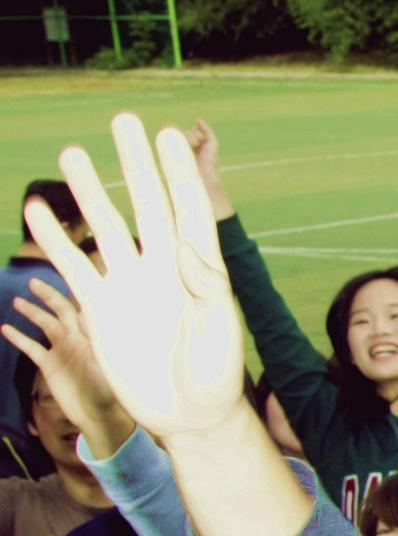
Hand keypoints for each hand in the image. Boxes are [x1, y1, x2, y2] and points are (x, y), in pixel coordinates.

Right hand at [1, 278, 136, 456]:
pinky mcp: (50, 365)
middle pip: (61, 311)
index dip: (75, 293)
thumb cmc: (110, 393)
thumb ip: (97, 344)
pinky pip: (32, 348)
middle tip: (33, 282)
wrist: (98, 416)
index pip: (84, 309)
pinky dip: (19, 338)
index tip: (66, 277)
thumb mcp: (106, 367)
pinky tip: (5, 328)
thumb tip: (88, 317)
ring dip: (32, 313)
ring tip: (18, 301)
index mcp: (93, 337)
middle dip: (48, 296)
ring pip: (45, 325)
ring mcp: (63, 351)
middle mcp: (77, 340)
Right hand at [24, 114, 246, 442]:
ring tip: (72, 153)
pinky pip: (74, 265)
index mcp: (199, 268)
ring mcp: (130, 283)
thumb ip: (209, 289)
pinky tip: (37, 211)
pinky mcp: (102, 307)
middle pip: (147, 203)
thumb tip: (188, 248)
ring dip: (90, 191)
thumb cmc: (217, 375)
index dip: (178, 173)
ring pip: (106, 225)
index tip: (168, 136)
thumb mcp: (222, 332)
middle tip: (124, 120)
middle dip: (136, 163)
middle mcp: (163, 267)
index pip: (188, 209)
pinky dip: (55, 240)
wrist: (188, 415)